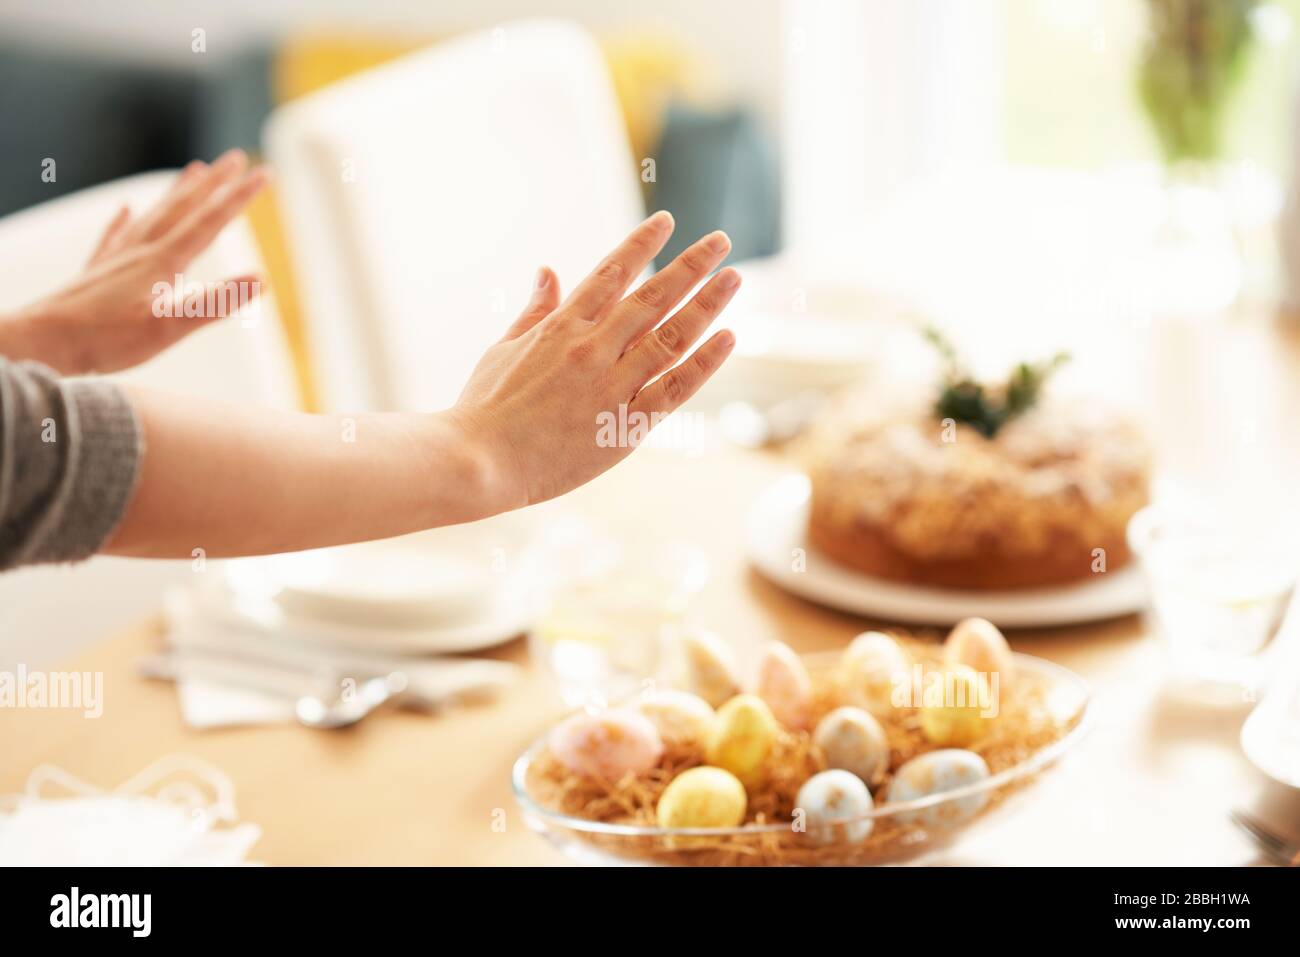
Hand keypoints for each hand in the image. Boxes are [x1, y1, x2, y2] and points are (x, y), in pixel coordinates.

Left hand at [0, 149, 268, 373]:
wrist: (43, 341)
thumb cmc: (104, 340)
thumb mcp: (168, 328)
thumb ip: (215, 303)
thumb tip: (261, 280)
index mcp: (161, 262)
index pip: (210, 222)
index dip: (239, 197)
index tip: (263, 173)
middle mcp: (139, 251)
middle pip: (183, 208)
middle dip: (213, 183)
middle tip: (235, 158)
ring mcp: (116, 259)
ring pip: (153, 215)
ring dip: (176, 192)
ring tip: (193, 170)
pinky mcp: (96, 271)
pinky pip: (114, 235)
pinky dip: (123, 218)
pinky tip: (125, 208)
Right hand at [451, 211, 739, 511]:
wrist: (479, 461)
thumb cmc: (485, 409)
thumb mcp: (503, 348)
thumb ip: (535, 310)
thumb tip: (548, 270)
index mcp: (561, 326)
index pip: (611, 273)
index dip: (642, 244)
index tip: (666, 220)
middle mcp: (592, 348)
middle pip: (652, 297)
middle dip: (690, 265)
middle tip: (721, 241)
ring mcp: (612, 385)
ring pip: (671, 336)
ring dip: (706, 304)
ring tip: (733, 278)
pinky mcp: (625, 426)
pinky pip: (674, 388)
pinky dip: (704, 362)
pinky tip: (728, 337)